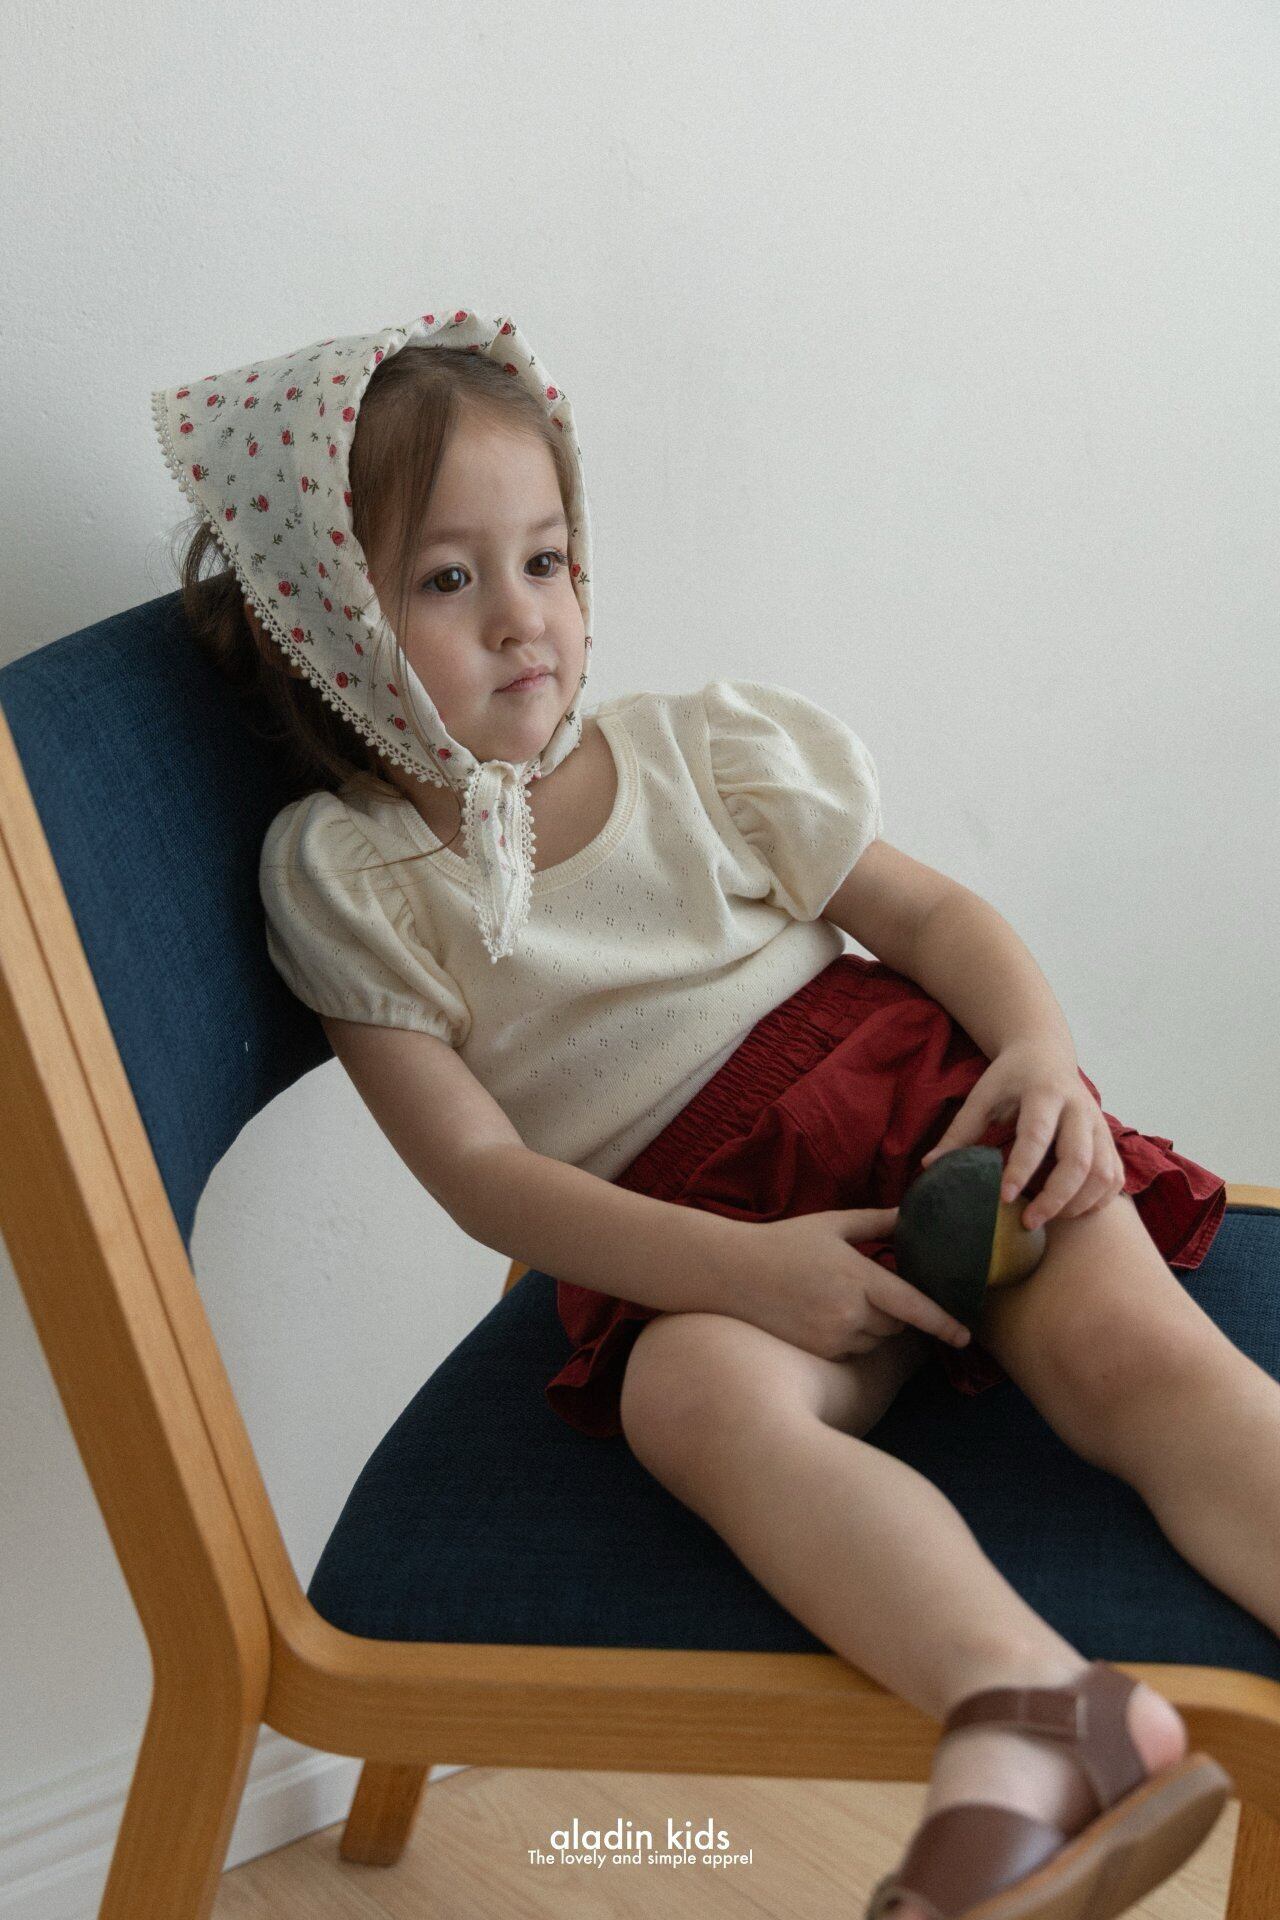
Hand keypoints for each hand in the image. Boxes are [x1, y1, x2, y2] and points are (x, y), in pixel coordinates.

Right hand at [719, 1207, 973, 1360]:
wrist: (731, 1274)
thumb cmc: (782, 1243)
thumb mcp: (831, 1224)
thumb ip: (876, 1221)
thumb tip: (909, 1214)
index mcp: (858, 1277)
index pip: (913, 1306)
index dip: (943, 1322)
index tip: (966, 1335)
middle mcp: (849, 1312)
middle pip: (897, 1325)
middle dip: (897, 1310)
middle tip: (871, 1287)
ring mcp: (832, 1336)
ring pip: (875, 1340)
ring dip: (874, 1325)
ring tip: (842, 1297)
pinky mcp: (818, 1352)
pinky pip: (852, 1351)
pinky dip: (851, 1336)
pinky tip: (825, 1313)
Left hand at [919, 1037, 1125, 1230]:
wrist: (1046, 1052)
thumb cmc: (1010, 1078)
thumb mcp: (982, 1095)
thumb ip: (960, 1131)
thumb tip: (929, 1166)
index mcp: (1043, 1093)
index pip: (1036, 1135)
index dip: (1022, 1169)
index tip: (1005, 1198)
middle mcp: (1078, 1108)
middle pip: (1078, 1160)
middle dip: (1055, 1197)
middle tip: (1029, 1223)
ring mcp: (1099, 1124)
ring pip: (1103, 1172)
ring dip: (1079, 1203)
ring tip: (1050, 1219)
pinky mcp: (1109, 1138)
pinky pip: (1114, 1176)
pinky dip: (1099, 1200)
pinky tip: (1072, 1211)